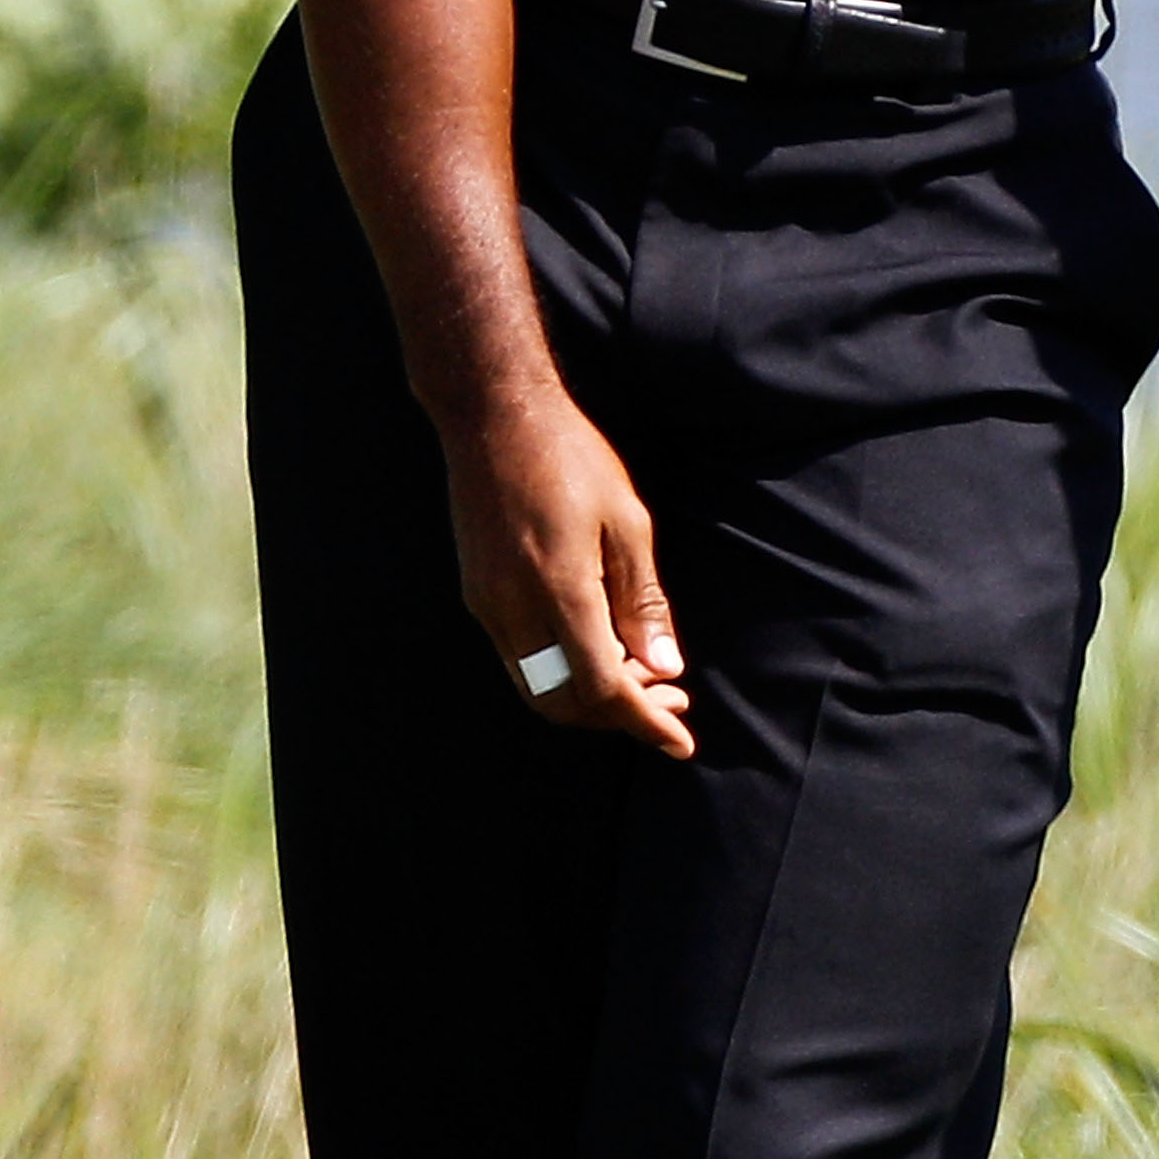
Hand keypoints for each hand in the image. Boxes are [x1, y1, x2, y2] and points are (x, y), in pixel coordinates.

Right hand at [440, 387, 695, 757]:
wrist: (494, 417)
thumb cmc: (570, 458)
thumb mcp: (627, 523)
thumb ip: (644, 602)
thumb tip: (665, 667)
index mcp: (559, 592)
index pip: (603, 688)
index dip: (643, 722)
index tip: (680, 740)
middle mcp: (514, 611)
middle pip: (565, 703)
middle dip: (620, 716)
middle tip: (671, 704)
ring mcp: (488, 606)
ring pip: (538, 687)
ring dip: (590, 698)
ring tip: (643, 676)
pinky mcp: (478, 595)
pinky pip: (521, 660)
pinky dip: (562, 672)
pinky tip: (600, 647)